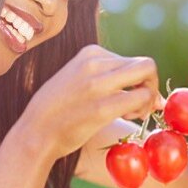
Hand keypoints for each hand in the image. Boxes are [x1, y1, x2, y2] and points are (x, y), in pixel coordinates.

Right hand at [21, 45, 159, 160]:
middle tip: (142, 105)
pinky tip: (129, 117)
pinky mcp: (102, 108)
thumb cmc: (59, 111)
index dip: (139, 81)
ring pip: (147, 76)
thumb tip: (147, 87)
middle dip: (152, 85)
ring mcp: (98, 84)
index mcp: (90, 54)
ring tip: (133, 113)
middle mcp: (95, 63)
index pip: (132, 60)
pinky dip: (143, 108)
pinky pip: (141, 98)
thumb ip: (107, 77)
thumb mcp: (78, 79)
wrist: (35, 133)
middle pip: (146, 64)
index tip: (130, 97)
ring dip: (149, 97)